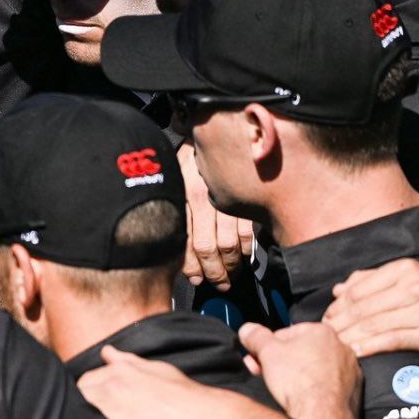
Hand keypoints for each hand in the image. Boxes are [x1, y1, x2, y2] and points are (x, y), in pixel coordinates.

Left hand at [78, 347, 267, 418]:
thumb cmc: (186, 396)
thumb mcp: (157, 369)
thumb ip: (127, 361)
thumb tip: (106, 352)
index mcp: (118, 371)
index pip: (82, 382)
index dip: (85, 396)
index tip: (94, 407)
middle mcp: (111, 386)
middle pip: (77, 399)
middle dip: (82, 409)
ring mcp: (112, 410)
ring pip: (81, 417)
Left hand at [177, 142, 253, 286]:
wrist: (206, 133)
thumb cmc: (184, 165)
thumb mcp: (170, 186)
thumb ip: (175, 216)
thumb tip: (180, 252)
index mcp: (180, 198)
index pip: (186, 242)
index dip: (190, 266)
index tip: (196, 279)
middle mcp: (201, 199)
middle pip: (208, 248)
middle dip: (213, 272)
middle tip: (218, 284)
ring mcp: (225, 198)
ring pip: (230, 244)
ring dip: (231, 265)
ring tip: (230, 277)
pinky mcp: (244, 197)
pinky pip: (248, 231)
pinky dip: (248, 249)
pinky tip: (243, 257)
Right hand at [241, 322, 360, 418]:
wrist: (321, 415)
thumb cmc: (299, 381)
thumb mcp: (266, 352)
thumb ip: (255, 336)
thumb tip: (248, 330)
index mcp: (321, 331)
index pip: (284, 333)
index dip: (266, 347)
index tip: (257, 358)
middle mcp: (340, 347)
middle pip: (300, 350)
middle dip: (279, 361)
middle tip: (265, 372)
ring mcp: (348, 368)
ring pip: (314, 367)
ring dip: (296, 374)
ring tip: (283, 386)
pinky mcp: (351, 388)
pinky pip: (327, 383)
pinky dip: (314, 387)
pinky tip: (302, 396)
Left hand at [323, 259, 418, 359]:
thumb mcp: (406, 277)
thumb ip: (371, 281)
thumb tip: (338, 290)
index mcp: (403, 270)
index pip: (358, 290)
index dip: (337, 306)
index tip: (326, 319)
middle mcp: (414, 288)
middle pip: (363, 309)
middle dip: (339, 323)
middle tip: (324, 335)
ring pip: (374, 325)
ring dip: (349, 337)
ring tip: (334, 346)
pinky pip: (393, 341)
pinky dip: (370, 346)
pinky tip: (355, 351)